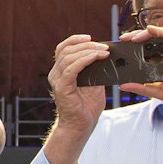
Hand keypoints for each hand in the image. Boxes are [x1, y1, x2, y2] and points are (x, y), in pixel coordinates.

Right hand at [41, 35, 110, 163]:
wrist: (81, 126)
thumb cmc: (86, 107)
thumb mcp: (94, 83)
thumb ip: (95, 69)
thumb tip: (106, 56)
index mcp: (61, 71)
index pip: (63, 48)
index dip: (75, 40)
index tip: (90, 37)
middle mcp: (56, 74)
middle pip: (67, 49)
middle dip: (87, 44)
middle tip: (104, 47)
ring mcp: (57, 80)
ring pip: (69, 56)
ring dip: (88, 50)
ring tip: (104, 52)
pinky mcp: (62, 87)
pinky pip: (72, 68)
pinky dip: (85, 60)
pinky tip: (96, 58)